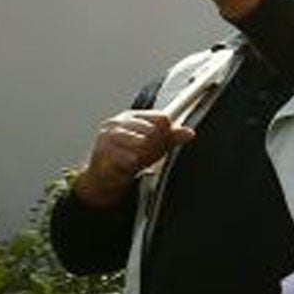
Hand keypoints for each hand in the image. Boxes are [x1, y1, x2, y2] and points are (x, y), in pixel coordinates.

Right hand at [73, 109, 194, 206]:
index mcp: (132, 117)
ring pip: (142, 142)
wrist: (104, 176)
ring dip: (142, 155)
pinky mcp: (103, 149)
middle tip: (145, 154)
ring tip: (136, 159)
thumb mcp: (154, 147)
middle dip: (154, 146)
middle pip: (153, 130)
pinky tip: (128, 165)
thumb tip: (189, 133)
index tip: (160, 142)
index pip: (161, 118)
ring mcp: (109, 134)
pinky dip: (132, 164)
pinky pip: (130, 157)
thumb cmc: (128, 157)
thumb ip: (171, 138)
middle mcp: (119, 121)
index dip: (166, 133)